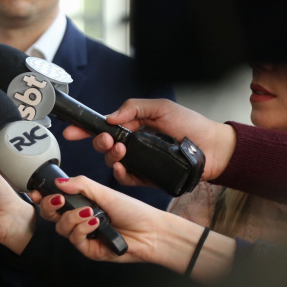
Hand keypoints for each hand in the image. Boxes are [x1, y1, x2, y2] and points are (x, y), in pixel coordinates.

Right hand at [30, 175, 234, 281]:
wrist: (151, 230)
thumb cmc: (132, 210)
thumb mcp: (104, 191)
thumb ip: (80, 185)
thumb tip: (58, 182)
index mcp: (80, 203)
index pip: (55, 201)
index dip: (43, 197)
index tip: (36, 192)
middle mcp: (79, 219)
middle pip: (51, 216)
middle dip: (50, 207)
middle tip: (57, 200)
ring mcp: (83, 235)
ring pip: (61, 228)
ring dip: (72, 218)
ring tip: (90, 212)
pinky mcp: (89, 249)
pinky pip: (75, 239)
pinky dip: (82, 229)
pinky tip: (93, 222)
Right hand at [63, 98, 235, 184]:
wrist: (215, 149)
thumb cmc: (192, 125)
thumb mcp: (161, 108)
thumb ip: (134, 108)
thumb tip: (111, 117)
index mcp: (133, 126)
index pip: (103, 127)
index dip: (85, 129)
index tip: (72, 131)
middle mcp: (133, 144)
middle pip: (103, 145)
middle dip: (99, 142)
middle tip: (107, 140)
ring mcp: (138, 161)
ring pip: (112, 162)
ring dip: (111, 156)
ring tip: (122, 151)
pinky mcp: (146, 177)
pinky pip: (125, 179)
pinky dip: (120, 174)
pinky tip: (123, 168)